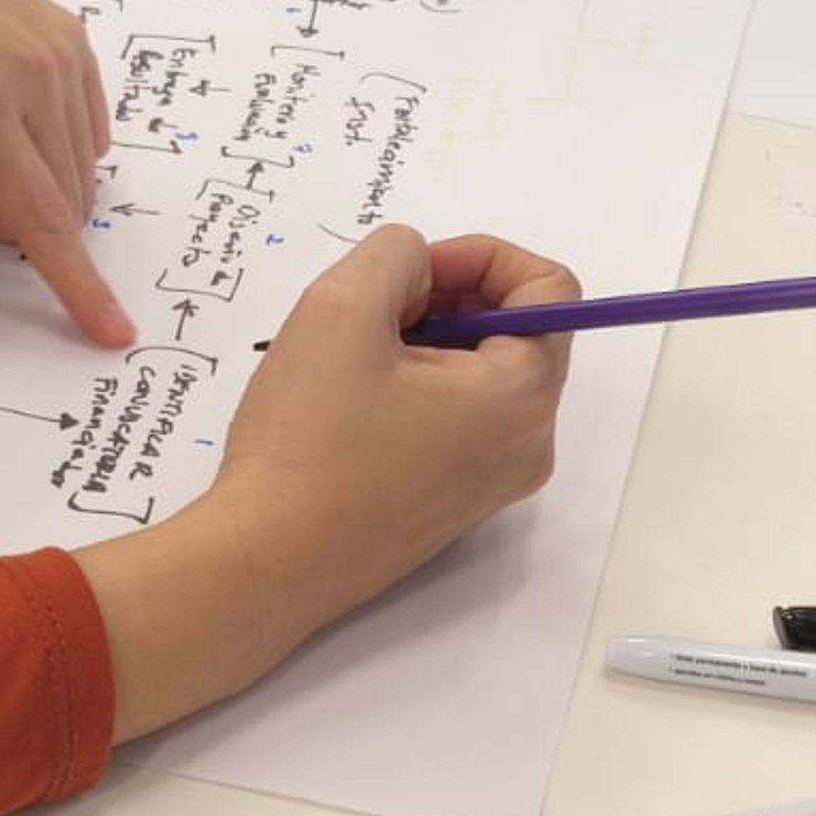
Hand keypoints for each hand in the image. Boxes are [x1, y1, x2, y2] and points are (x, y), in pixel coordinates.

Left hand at [0, 0, 130, 345]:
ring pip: (76, 173)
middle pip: (57, 204)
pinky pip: (87, 132)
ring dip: (22, 181)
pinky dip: (46, 148)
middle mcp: (32, 71)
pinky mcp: (72, 38)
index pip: (37, 213)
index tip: (112, 331)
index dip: (75, 281)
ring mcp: (60, 51)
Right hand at [81, 227, 574, 739]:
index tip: (414, 273)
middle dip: (449, 299)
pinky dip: (417, 388)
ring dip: (426, 343)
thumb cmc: (306, 442)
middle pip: (517, 330)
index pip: (549, 288)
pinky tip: (351, 402)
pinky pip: (459, 419)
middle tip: (373, 312)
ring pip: (481, 374)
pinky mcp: (456, 502)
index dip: (482, 257)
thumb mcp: (341, 307)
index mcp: (521, 396)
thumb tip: (419, 266)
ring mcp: (496, 481)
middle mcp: (528, 443)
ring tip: (353, 358)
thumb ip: (396, 253)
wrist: (266, 562)